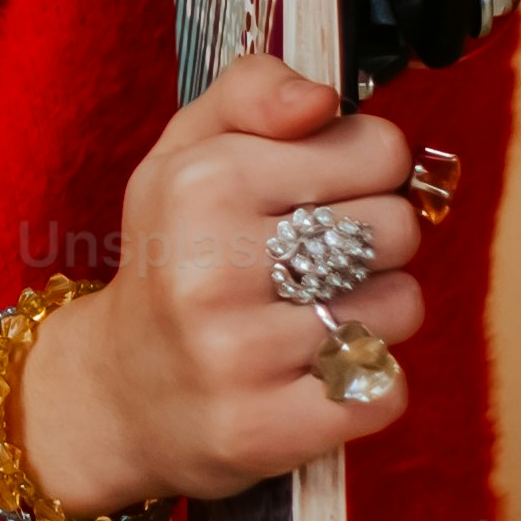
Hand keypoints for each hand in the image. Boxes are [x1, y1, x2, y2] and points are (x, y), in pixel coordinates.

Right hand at [12, 57, 429, 507]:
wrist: (119, 392)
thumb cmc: (174, 256)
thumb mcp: (188, 151)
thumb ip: (253, 91)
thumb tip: (322, 98)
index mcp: (202, 183)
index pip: (378, 149)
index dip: (365, 168)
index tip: (322, 193)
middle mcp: (212, 268)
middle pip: (397, 227)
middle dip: (374, 242)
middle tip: (318, 262)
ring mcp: (239, 355)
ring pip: (401, 308)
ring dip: (376, 314)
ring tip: (314, 317)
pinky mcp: (267, 429)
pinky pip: (387, 388)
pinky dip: (370, 381)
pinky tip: (317, 373)